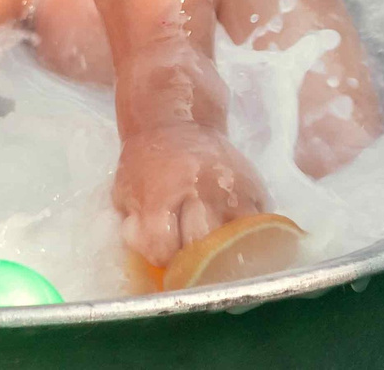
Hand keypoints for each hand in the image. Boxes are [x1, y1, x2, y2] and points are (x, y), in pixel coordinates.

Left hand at [114, 119, 268, 267]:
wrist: (177, 123)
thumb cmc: (146, 164)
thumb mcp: (126, 192)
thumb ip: (135, 229)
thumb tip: (156, 260)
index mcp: (160, 193)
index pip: (164, 249)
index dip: (162, 256)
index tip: (164, 251)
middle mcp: (201, 191)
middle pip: (202, 249)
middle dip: (193, 257)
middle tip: (188, 251)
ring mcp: (233, 191)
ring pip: (234, 243)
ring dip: (222, 250)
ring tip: (213, 246)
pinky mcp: (256, 190)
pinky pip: (257, 229)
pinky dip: (245, 237)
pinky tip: (232, 232)